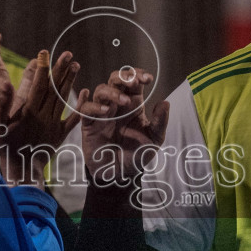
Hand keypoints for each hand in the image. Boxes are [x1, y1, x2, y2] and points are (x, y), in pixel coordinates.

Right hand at [0, 50, 81, 186]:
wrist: (20, 171)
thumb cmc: (5, 148)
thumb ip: (3, 104)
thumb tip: (5, 83)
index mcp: (28, 112)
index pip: (38, 86)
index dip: (42, 68)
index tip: (45, 52)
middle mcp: (43, 116)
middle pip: (54, 89)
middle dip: (61, 70)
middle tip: (68, 53)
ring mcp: (53, 125)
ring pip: (63, 99)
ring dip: (70, 82)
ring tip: (76, 65)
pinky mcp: (60, 134)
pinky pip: (73, 119)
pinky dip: (80, 106)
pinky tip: (87, 92)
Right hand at [81, 68, 169, 188]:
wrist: (121, 175)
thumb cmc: (137, 155)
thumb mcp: (154, 139)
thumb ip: (160, 122)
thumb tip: (165, 102)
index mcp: (133, 104)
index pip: (133, 82)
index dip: (138, 75)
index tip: (148, 78)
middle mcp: (116, 105)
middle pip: (115, 79)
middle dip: (123, 77)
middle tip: (133, 83)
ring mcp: (101, 113)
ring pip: (100, 91)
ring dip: (112, 92)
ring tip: (123, 102)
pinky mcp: (89, 125)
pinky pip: (85, 109)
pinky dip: (92, 106)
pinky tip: (104, 111)